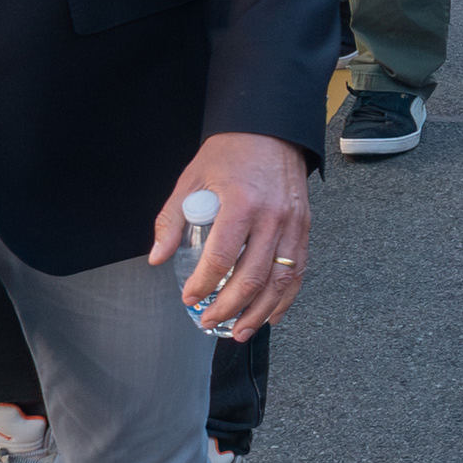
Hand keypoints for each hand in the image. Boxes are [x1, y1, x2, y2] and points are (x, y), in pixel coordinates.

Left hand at [150, 132, 312, 337]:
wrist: (271, 131)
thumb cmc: (230, 153)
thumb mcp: (192, 179)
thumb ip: (173, 220)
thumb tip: (158, 257)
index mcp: (241, 204)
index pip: (221, 258)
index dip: (203, 285)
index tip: (190, 298)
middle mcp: (271, 217)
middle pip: (252, 277)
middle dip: (229, 307)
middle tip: (208, 321)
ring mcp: (293, 225)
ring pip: (279, 281)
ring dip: (258, 312)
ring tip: (239, 331)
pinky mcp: (304, 229)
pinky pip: (298, 272)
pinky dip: (285, 298)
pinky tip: (270, 315)